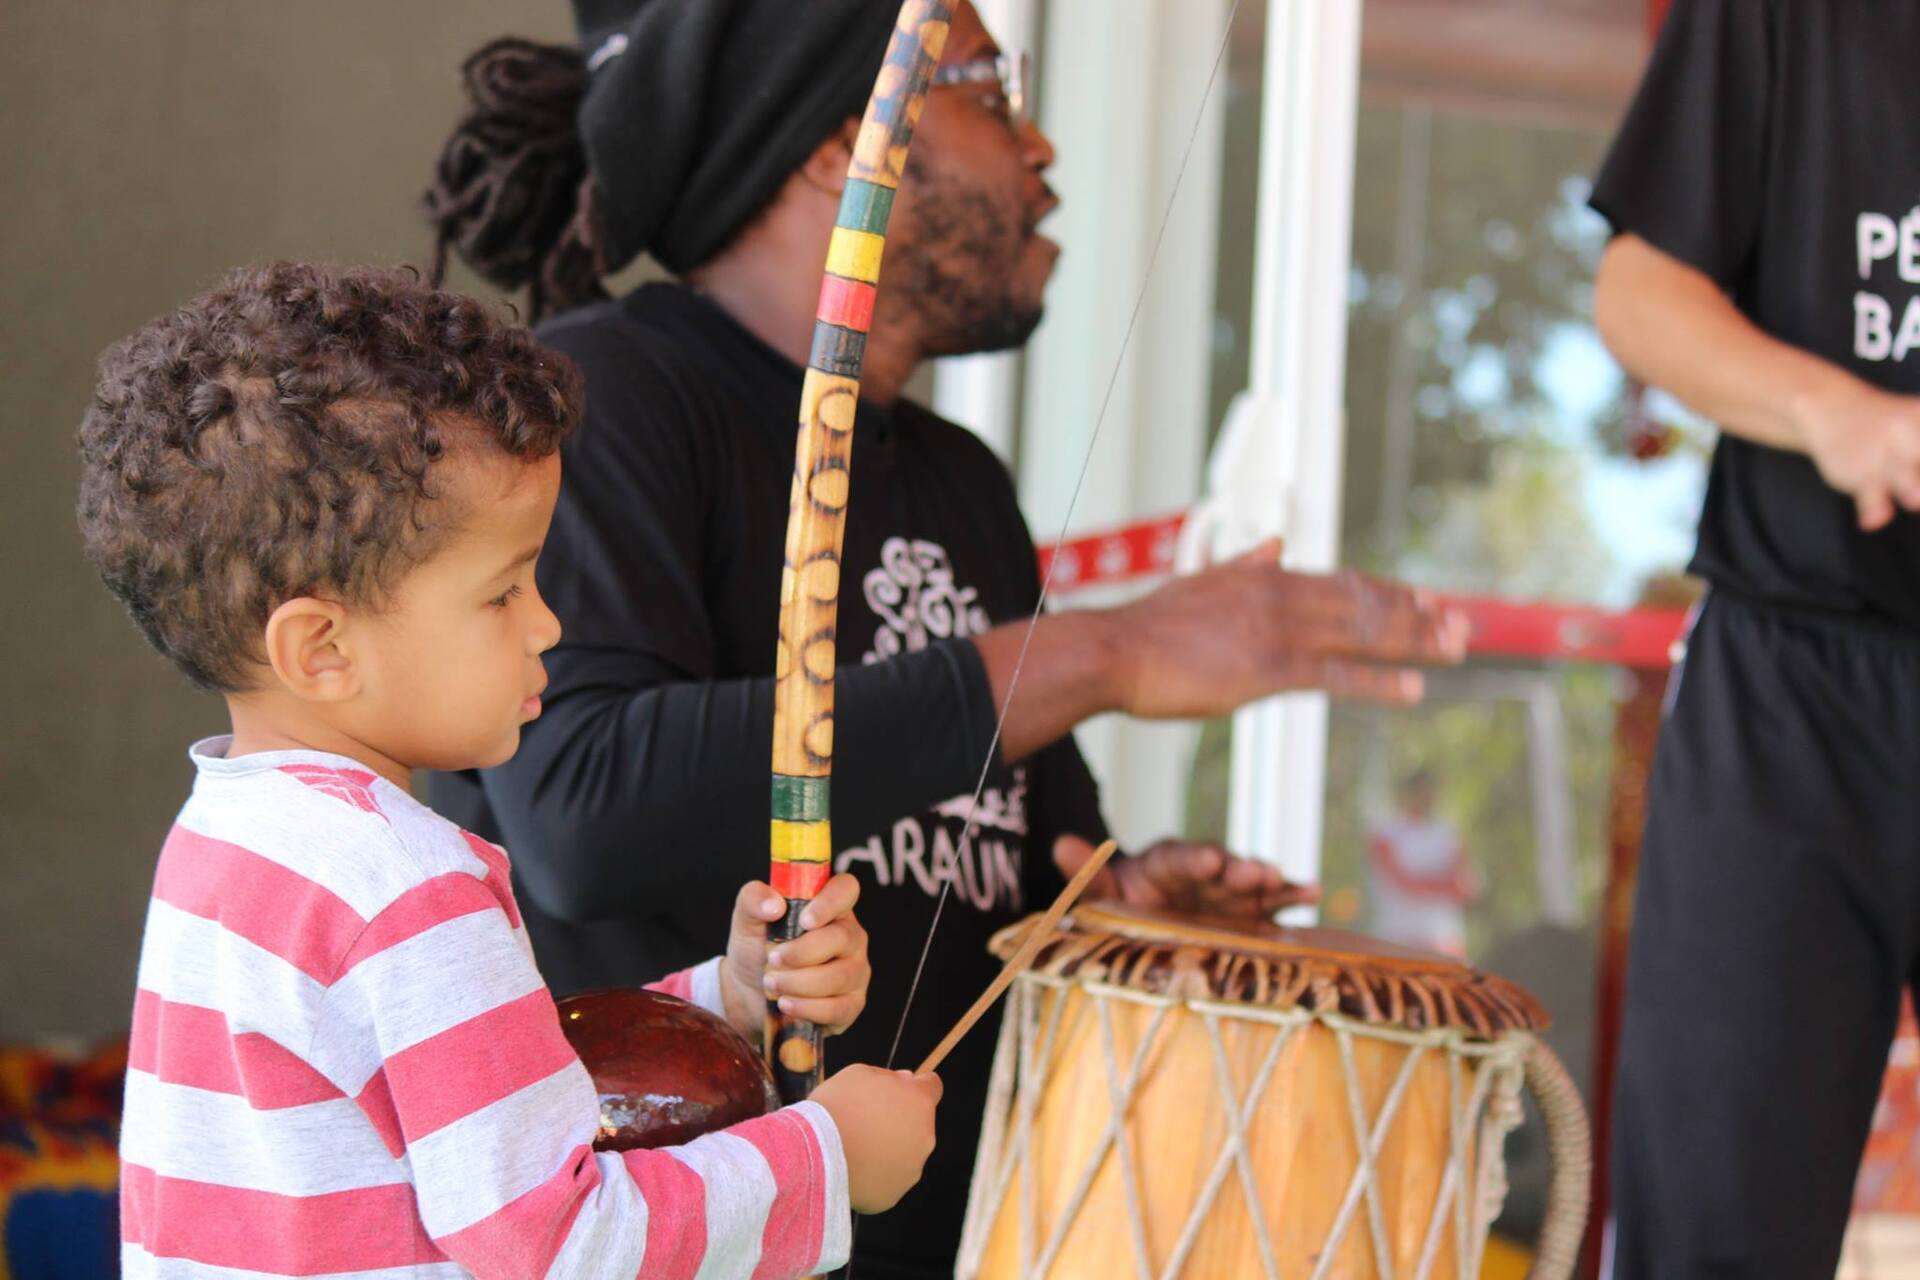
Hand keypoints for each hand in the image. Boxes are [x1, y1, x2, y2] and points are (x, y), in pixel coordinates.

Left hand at [720, 874, 868, 1042]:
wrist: (749, 992)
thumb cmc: (756, 948)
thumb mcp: (746, 919)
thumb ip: (753, 899)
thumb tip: (774, 905)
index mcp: (829, 906)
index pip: (846, 889)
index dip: (830, 902)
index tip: (804, 920)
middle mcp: (850, 936)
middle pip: (842, 938)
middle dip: (802, 953)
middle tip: (772, 959)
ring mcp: (855, 970)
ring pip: (839, 976)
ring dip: (799, 982)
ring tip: (771, 983)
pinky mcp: (851, 1004)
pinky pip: (838, 1008)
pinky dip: (807, 1008)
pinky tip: (785, 1004)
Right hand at [812, 1066, 942, 1213]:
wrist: (815, 1154)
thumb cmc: (836, 1106)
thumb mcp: (858, 1074)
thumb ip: (887, 1077)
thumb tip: (905, 1081)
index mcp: (919, 1102)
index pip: (932, 1087)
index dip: (915, 1087)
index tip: (900, 1090)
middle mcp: (924, 1137)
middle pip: (918, 1124)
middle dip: (899, 1120)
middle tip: (866, 1121)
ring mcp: (911, 1169)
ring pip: (905, 1154)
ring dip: (888, 1148)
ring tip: (855, 1148)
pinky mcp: (893, 1194)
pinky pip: (887, 1180)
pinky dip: (875, 1174)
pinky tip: (852, 1169)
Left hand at [1053, 834, 1319, 917]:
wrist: (1148, 917)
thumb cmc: (1124, 904)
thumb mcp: (1103, 893)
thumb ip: (1089, 873)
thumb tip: (1060, 843)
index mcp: (1165, 864)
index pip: (1179, 857)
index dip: (1195, 858)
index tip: (1210, 860)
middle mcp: (1202, 872)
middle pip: (1222, 868)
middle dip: (1239, 870)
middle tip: (1257, 872)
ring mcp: (1229, 890)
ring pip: (1252, 881)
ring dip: (1270, 881)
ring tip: (1288, 882)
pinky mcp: (1251, 910)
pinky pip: (1274, 902)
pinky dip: (1293, 895)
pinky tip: (1313, 892)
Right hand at [1103, 539, 1468, 718]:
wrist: (1113, 650)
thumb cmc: (1148, 627)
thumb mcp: (1201, 584)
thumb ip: (1243, 566)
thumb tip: (1273, 544)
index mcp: (1266, 577)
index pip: (1343, 582)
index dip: (1389, 593)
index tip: (1426, 599)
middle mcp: (1281, 596)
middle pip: (1365, 603)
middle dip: (1418, 614)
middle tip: (1463, 623)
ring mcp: (1278, 632)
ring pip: (1362, 632)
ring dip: (1415, 640)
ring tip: (1456, 647)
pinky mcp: (1268, 670)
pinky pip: (1337, 674)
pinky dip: (1379, 680)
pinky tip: (1414, 688)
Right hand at [1797, 379, 1919, 529]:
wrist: (1826, 407)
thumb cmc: (1884, 421)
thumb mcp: (1914, 418)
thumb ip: (1917, 454)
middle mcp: (1910, 435)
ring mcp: (1885, 456)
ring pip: (1905, 478)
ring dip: (1911, 489)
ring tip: (1914, 501)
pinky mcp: (1861, 475)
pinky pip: (1870, 496)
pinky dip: (1872, 508)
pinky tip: (1873, 521)